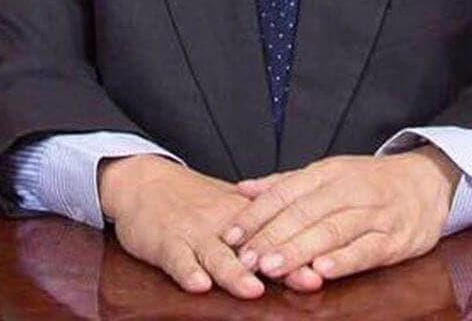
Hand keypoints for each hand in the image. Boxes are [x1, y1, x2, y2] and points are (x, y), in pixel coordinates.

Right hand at [97, 155, 322, 297]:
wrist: (145, 182)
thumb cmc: (192, 199)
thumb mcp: (229, 204)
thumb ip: (263, 220)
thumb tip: (308, 234)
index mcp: (242, 213)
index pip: (277, 230)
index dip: (303, 247)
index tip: (327, 262)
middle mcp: (222, 222)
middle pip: (255, 245)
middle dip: (280, 263)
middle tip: (306, 279)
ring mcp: (194, 233)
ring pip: (218, 254)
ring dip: (236, 273)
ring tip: (253, 289)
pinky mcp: (166, 243)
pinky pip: (178, 259)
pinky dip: (188, 272)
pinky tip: (199, 285)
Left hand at [221, 146, 460, 281]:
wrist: (426, 181)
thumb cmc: (369, 181)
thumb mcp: (328, 173)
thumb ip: (285, 183)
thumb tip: (242, 189)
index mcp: (328, 172)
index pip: (285, 191)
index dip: (257, 213)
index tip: (230, 234)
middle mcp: (348, 189)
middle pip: (304, 212)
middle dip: (272, 236)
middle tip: (245, 258)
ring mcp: (372, 213)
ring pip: (331, 230)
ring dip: (299, 249)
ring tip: (272, 266)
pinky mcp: (394, 238)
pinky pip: (365, 249)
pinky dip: (343, 260)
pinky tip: (322, 271)